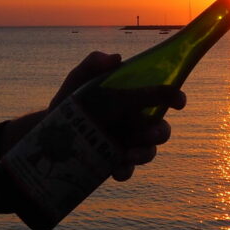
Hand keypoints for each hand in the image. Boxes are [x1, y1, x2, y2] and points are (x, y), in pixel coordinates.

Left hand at [49, 51, 185, 181]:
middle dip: (161, 132)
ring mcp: (126, 145)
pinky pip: (127, 170)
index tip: (179, 101)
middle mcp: (135, 123)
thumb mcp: (79, 79)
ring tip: (129, 154)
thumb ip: (93, 64)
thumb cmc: (71, 101)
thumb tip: (115, 58)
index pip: (159, 97)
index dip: (173, 97)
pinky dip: (125, 170)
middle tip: (151, 134)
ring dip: (144, 154)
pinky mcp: (114, 163)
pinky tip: (115, 168)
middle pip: (161, 130)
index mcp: (133, 100)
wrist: (51, 132)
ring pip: (148, 152)